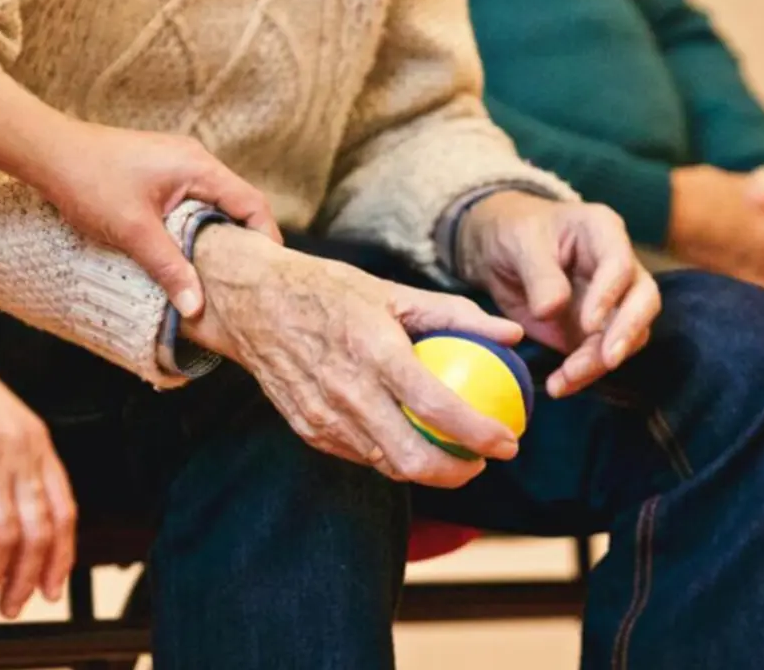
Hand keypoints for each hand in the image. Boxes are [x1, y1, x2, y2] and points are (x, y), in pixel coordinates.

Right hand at [0, 320, 75, 620]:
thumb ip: (6, 448)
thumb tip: (7, 494)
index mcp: (34, 435)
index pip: (64, 508)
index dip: (60, 555)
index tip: (49, 587)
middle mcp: (20, 446)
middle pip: (40, 530)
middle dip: (27, 578)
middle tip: (10, 607)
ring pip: (7, 536)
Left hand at [34, 121, 280, 317]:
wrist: (47, 152)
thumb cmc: (89, 181)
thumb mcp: (133, 231)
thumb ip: (169, 268)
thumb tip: (196, 307)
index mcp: (199, 167)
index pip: (252, 203)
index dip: (266, 239)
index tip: (267, 274)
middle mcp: (194, 161)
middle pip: (236, 205)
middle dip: (242, 243)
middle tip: (244, 282)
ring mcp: (175, 165)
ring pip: (211, 206)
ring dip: (215, 238)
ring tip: (216, 275)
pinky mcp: (158, 174)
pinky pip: (190, 204)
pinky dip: (193, 229)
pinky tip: (183, 255)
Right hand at [183, 225, 524, 488]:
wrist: (251, 303)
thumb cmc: (327, 291)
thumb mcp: (392, 291)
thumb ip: (455, 314)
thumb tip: (512, 334)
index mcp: (374, 351)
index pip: (438, 407)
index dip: (480, 434)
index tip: (508, 442)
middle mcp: (348, 391)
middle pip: (413, 459)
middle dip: (458, 473)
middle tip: (482, 461)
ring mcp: (324, 417)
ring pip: (387, 465)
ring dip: (426, 469)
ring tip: (452, 455)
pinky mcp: (308, 429)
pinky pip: (359, 455)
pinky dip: (389, 455)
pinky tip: (407, 441)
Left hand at [457, 192, 660, 397]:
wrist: (498, 252)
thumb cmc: (514, 233)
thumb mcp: (520, 243)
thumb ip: (539, 275)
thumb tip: (551, 310)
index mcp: (602, 231)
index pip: (620, 264)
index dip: (609, 295)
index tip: (588, 323)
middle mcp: (618, 266)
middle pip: (643, 301)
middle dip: (627, 333)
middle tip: (607, 360)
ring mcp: (612, 301)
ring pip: (627, 335)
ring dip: (600, 362)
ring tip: (565, 380)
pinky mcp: (595, 330)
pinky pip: (600, 356)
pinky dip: (583, 374)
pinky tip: (560, 385)